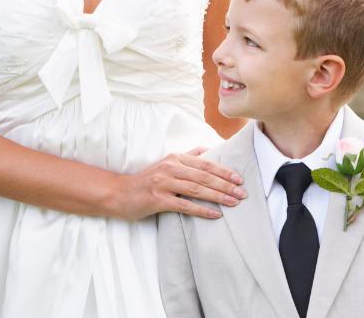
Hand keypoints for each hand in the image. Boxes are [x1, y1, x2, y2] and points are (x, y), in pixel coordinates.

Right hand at [109, 148, 246, 219]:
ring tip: (234, 203)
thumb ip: (188, 156)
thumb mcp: (166, 163)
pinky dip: (202, 210)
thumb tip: (209, 149)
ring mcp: (163, 183)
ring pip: (197, 189)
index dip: (224, 171)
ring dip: (218, 196)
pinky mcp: (158, 199)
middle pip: (204, 176)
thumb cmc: (147, 180)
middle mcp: (170, 168)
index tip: (239, 179)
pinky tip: (215, 214)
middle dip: (226, 185)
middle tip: (243, 193)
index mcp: (175, 158)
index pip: (205, 163)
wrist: (120, 193)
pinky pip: (185, 205)